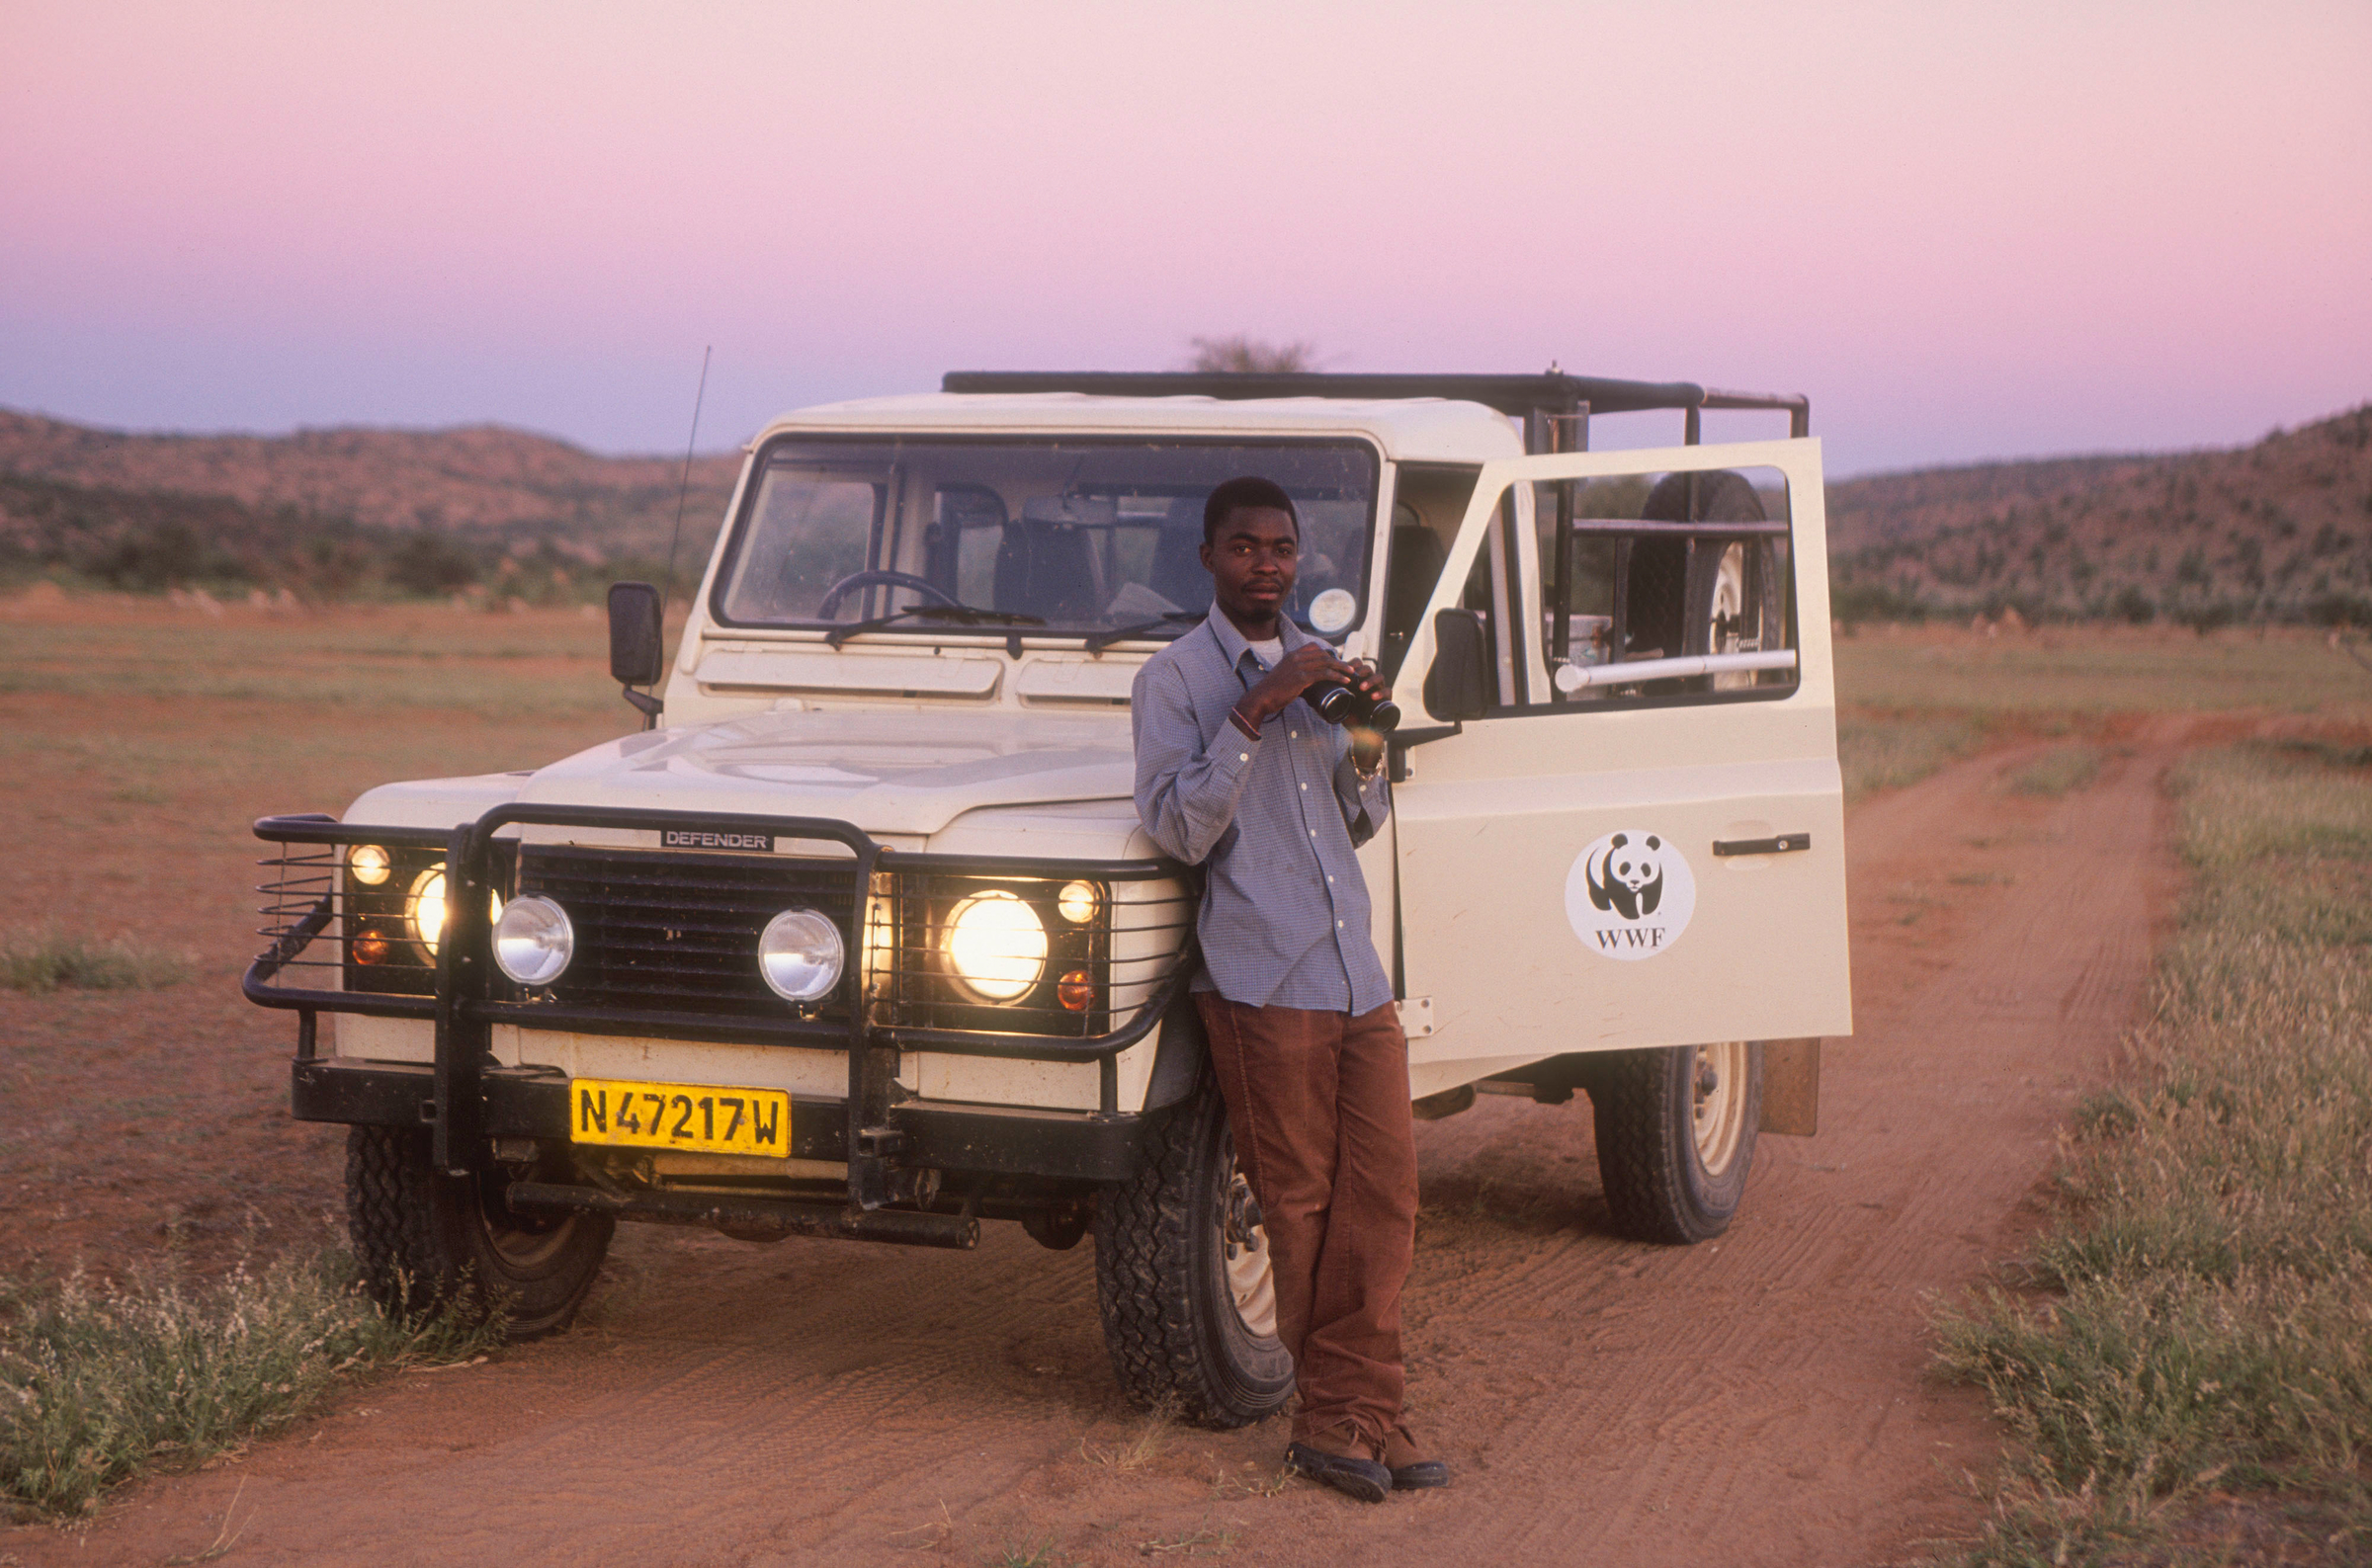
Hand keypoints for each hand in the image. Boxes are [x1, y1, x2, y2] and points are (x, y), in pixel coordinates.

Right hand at [1239, 644, 1365, 726]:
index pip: (1313, 647)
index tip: (1336, 661)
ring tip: (1351, 674)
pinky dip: (1336, 677)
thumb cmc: (1273, 690)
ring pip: (1326, 663)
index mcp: (1291, 655)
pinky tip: (1344, 681)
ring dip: (1341, 668)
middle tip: (1349, 668)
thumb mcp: (1284, 675)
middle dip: (1338, 661)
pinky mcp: (1301, 678)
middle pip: (1323, 654)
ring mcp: (1299, 667)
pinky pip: (1324, 674)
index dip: (1327, 653)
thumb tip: (1308, 683)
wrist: (1262, 697)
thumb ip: (1296, 674)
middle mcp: (1296, 657)